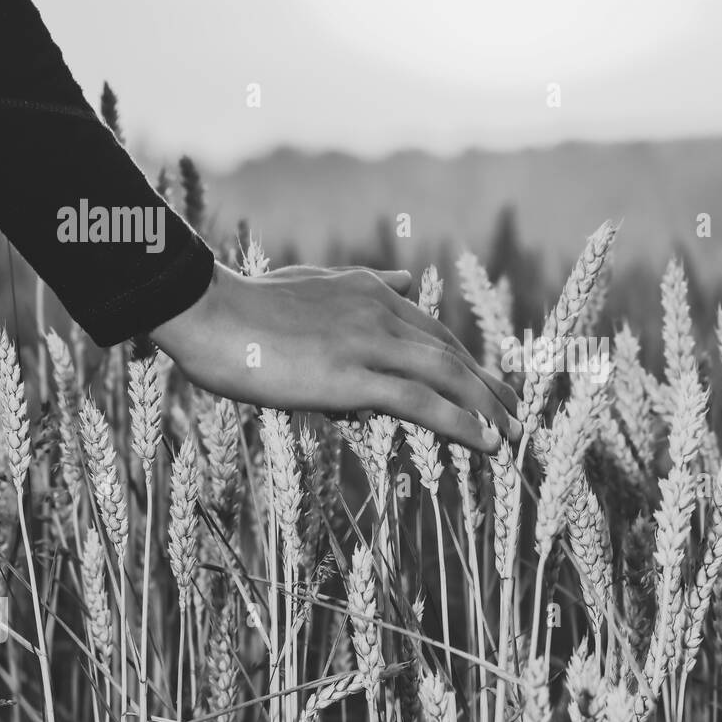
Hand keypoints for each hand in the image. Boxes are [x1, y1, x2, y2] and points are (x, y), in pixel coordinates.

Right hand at [151, 262, 519, 452]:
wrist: (205, 310)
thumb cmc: (243, 303)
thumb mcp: (311, 280)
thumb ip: (360, 282)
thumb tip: (404, 279)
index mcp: (369, 290)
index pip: (431, 329)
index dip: (464, 358)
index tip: (487, 379)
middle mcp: (380, 312)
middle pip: (450, 352)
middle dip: (488, 383)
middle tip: (516, 408)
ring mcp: (369, 344)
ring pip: (448, 376)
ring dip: (490, 407)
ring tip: (515, 433)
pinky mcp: (354, 377)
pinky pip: (424, 403)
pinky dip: (465, 424)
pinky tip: (489, 443)